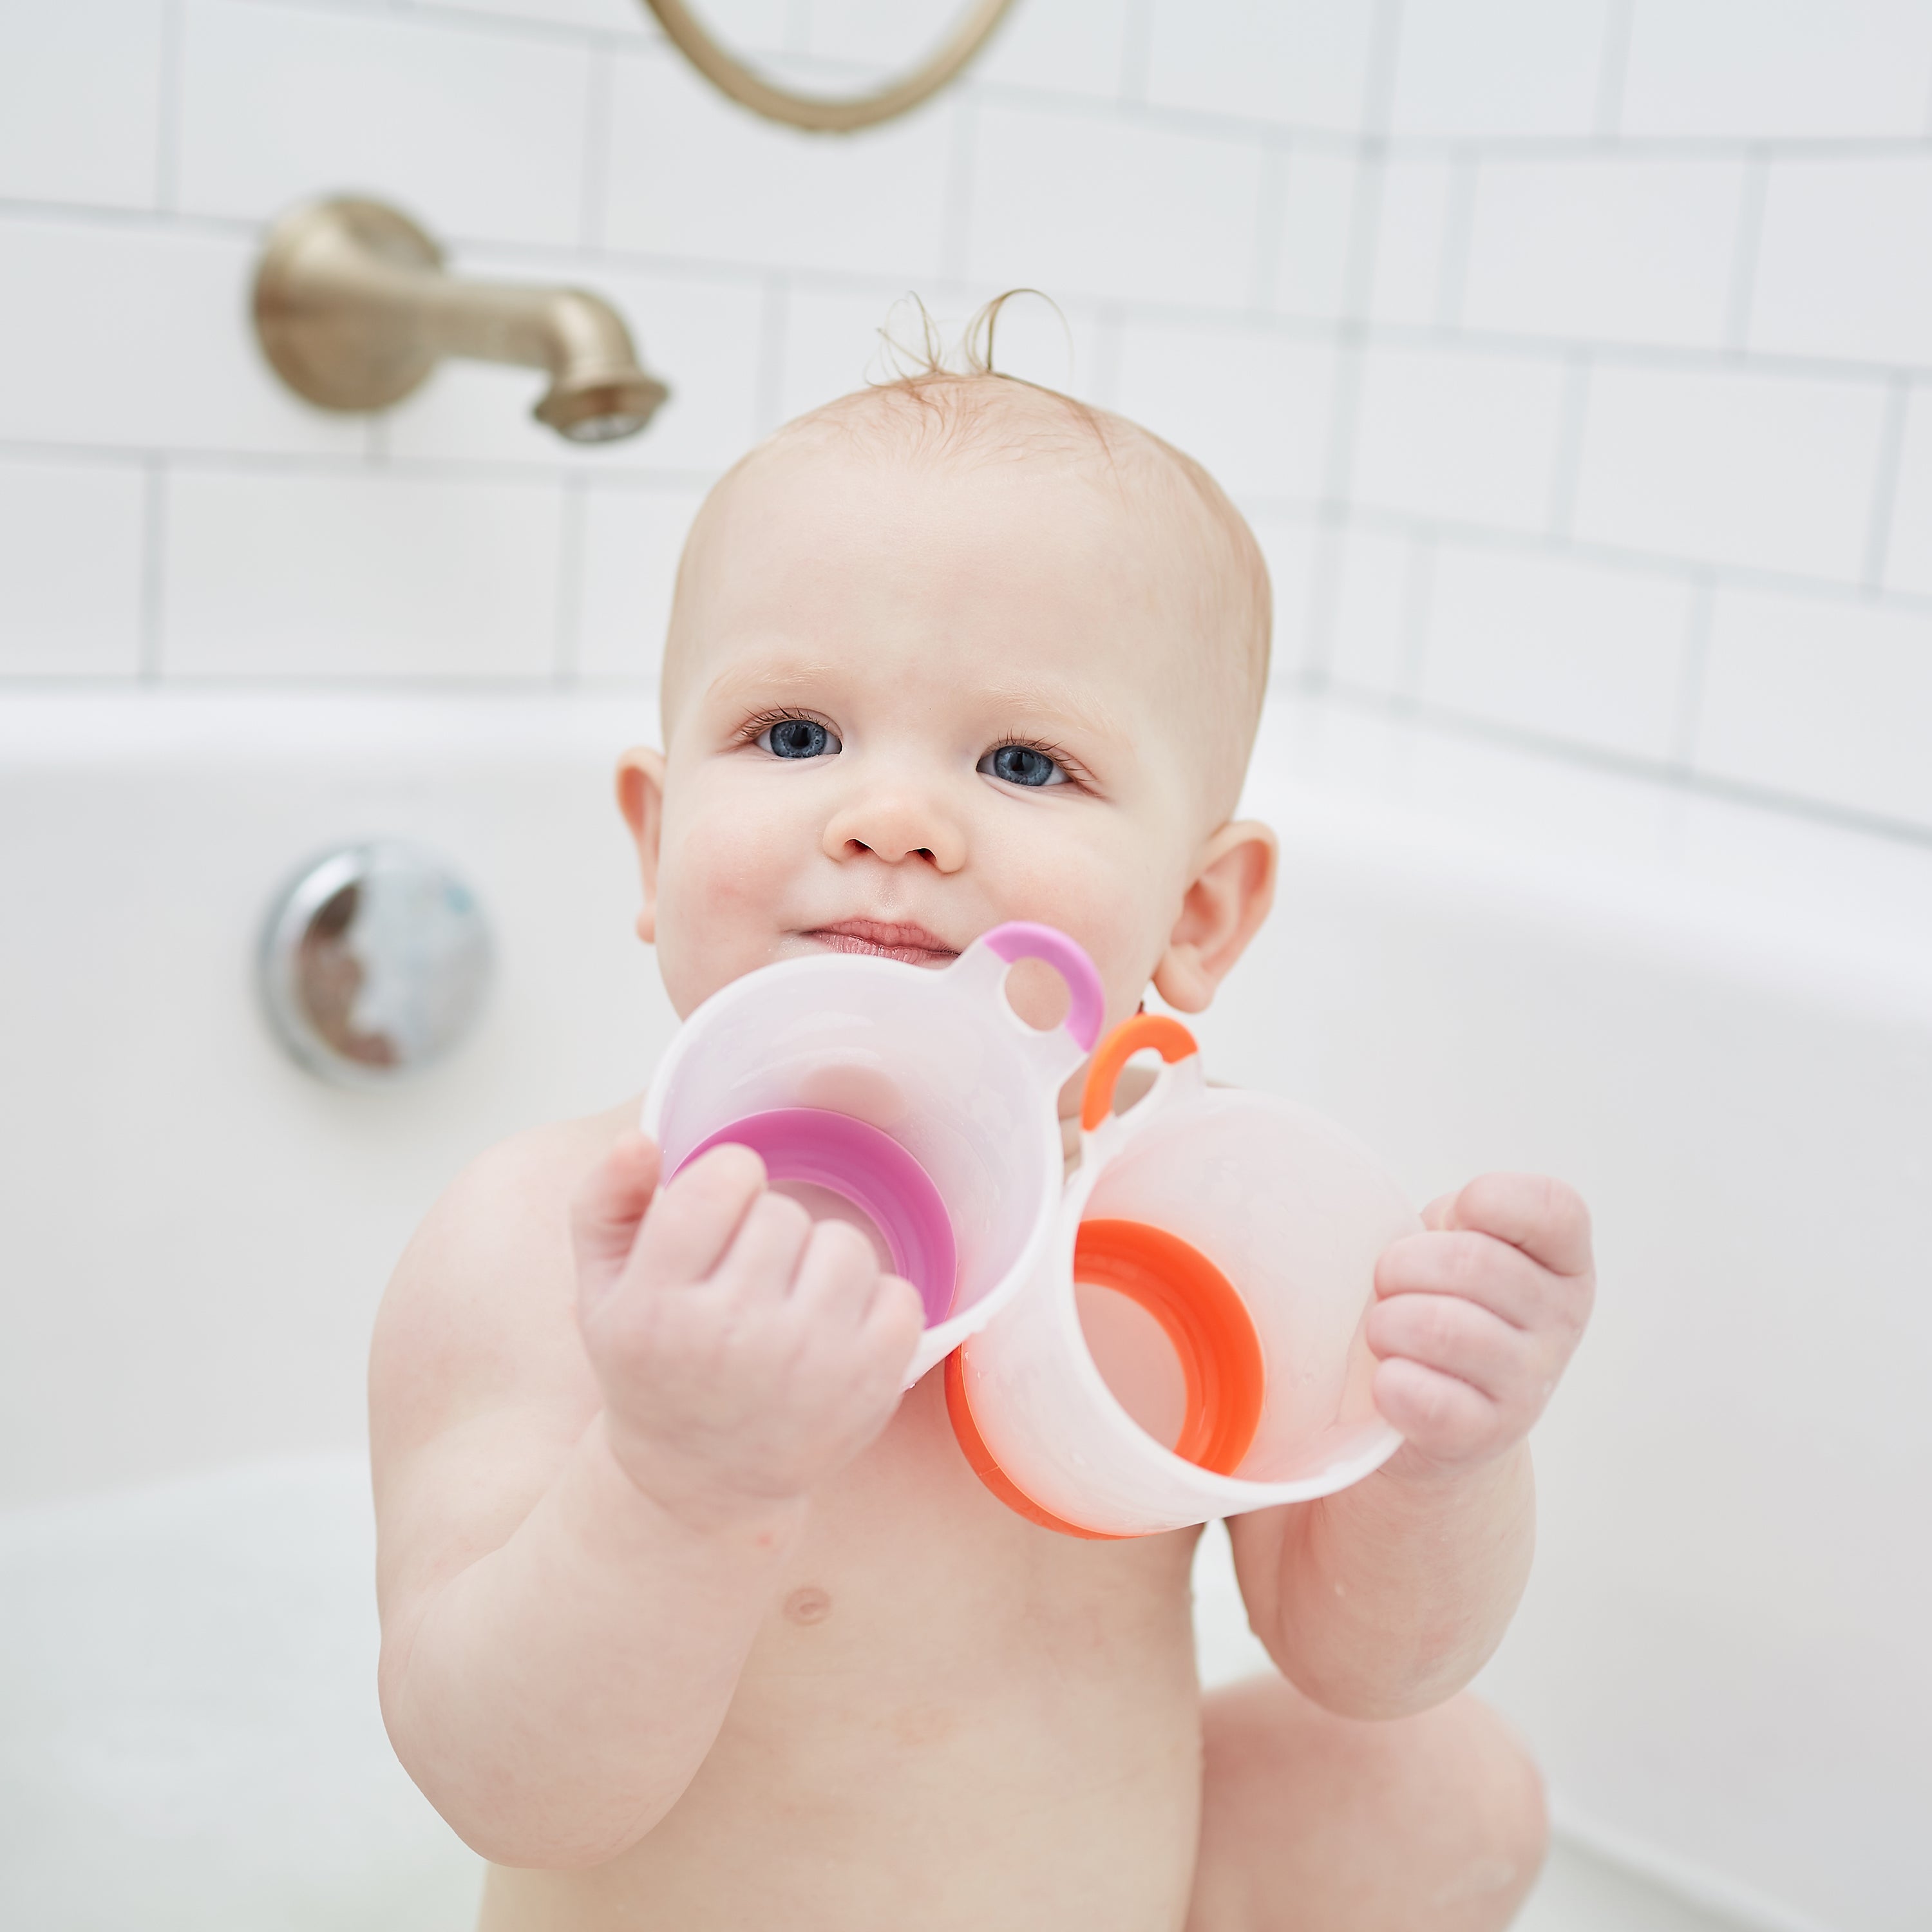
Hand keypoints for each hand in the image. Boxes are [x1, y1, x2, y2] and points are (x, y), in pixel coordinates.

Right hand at [571, 1132, 925, 1529]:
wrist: (700, 1478)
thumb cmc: (652, 1367)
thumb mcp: (602, 1289)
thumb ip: (605, 1203)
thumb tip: (636, 1140)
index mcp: (657, 1307)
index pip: (724, 1178)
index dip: (726, 1184)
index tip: (715, 1221)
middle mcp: (731, 1337)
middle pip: (784, 1212)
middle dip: (766, 1234)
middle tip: (743, 1283)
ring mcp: (807, 1365)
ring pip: (846, 1244)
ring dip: (821, 1264)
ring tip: (788, 1306)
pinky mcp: (868, 1386)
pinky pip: (899, 1293)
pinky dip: (873, 1305)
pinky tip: (831, 1335)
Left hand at [1366, 1173, 1593, 1475]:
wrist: (1428, 1407)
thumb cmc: (1437, 1301)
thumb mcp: (1455, 1241)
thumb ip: (1456, 1218)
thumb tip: (1429, 1228)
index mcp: (1562, 1261)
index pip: (1552, 1209)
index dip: (1487, 1201)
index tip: (1455, 1221)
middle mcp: (1562, 1320)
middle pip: (1471, 1262)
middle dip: (1401, 1265)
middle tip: (1390, 1285)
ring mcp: (1532, 1381)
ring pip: (1439, 1328)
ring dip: (1386, 1323)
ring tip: (1387, 1331)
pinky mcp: (1489, 1434)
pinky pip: (1424, 1398)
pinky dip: (1388, 1382)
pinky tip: (1391, 1379)